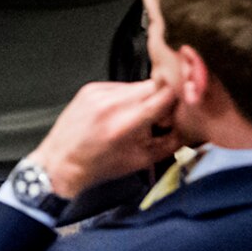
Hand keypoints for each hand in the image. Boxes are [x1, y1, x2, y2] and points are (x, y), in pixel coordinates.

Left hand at [29, 79, 181, 199]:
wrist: (61, 162)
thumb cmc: (100, 166)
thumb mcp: (142, 160)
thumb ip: (171, 141)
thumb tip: (190, 125)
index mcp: (125, 123)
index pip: (165, 95)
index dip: (179, 100)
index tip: (182, 109)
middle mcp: (111, 103)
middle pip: (154, 85)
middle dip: (163, 98)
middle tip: (161, 116)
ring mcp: (98, 92)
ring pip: (138, 84)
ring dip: (145, 97)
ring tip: (139, 117)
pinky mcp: (91, 88)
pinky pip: (120, 86)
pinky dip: (127, 97)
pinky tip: (121, 113)